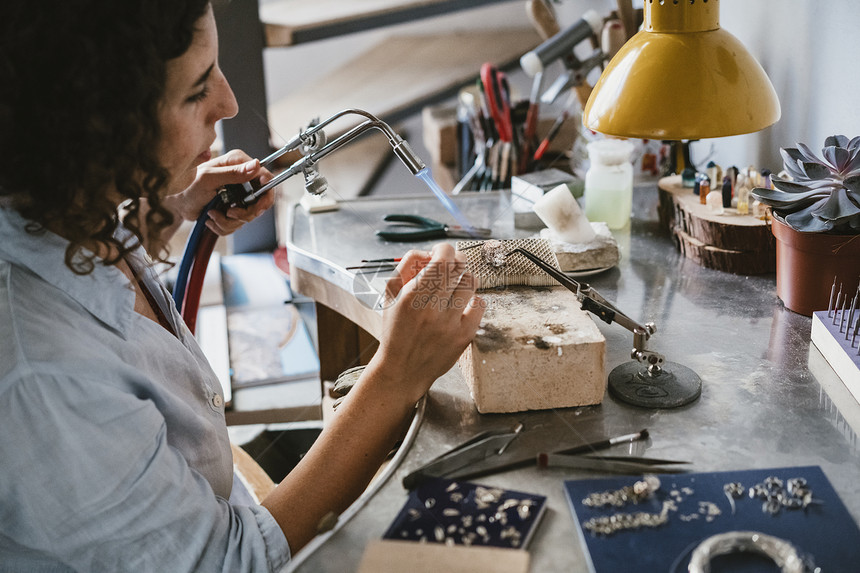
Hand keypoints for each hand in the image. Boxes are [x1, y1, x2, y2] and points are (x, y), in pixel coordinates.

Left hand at [173, 149, 274, 234]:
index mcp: (238, 163)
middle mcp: (242, 177)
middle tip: (230, 213)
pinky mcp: (234, 208)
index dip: (265, 193)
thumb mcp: (209, 178)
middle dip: (245, 212)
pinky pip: (239, 223)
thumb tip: (256, 166)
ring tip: (213, 214)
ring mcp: (239, 194)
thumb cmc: (187, 186)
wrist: (178, 203)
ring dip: (230, 220)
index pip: (265, 177)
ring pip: (249, 215)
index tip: (256, 205)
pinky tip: (212, 218)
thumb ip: (233, 172)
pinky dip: (224, 225)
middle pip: (261, 201)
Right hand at [366, 243, 484, 404]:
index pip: (441, 259)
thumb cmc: (396, 329)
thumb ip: (407, 266)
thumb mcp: (390, 294)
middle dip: (456, 259)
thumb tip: (429, 252)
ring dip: (465, 277)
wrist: (402, 370)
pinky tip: (463, 303)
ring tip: (455, 285)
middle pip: (458, 267)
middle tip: (451, 265)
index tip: (441, 252)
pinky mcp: (464, 335)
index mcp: (411, 296)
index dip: (444, 249)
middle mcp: (432, 309)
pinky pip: (480, 304)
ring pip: (470, 283)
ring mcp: (450, 323)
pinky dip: (473, 299)